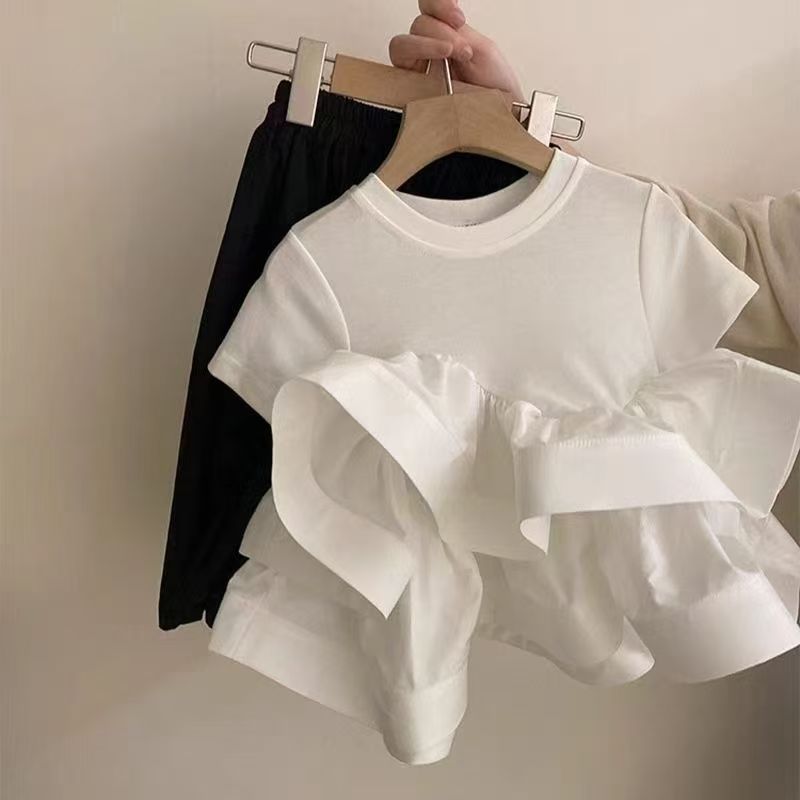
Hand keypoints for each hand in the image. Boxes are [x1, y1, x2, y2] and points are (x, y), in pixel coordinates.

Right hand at [389, 0, 525, 102]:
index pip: (429, 9)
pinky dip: (415, 60)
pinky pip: (398, 70)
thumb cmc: (495, 87)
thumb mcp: (482, 50)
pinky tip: (434, 70)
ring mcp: (418, 71)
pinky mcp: (410, 91)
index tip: (458, 18)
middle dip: (441, 31)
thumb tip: (434, 28)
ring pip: (402, 44)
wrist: (501, 113)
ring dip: (426, 44)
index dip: (437, 4)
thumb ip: (458, 33)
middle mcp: (429, 51)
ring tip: (451, 55)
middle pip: (418, 25)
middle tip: (462, 50)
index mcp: (447, 36)